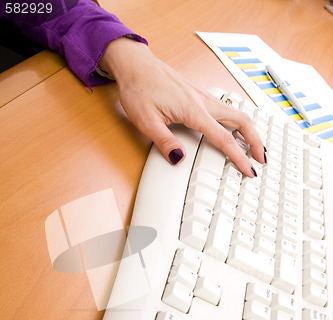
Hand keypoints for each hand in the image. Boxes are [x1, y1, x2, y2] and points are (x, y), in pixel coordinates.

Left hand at [99, 37, 265, 175]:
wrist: (135, 65)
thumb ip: (164, 141)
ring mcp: (203, 97)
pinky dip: (237, 122)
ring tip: (254, 147)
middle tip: (261, 159)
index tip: (249, 170)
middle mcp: (204, 102)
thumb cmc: (139, 88)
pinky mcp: (199, 95)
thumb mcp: (146, 121)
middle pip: (242, 121)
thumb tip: (179, 158)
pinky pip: (226, 109)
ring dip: (249, 131)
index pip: (224, 139)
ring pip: (236, 113)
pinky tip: (234, 129)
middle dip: (255, 141)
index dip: (239, 157)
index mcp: (194, 110)